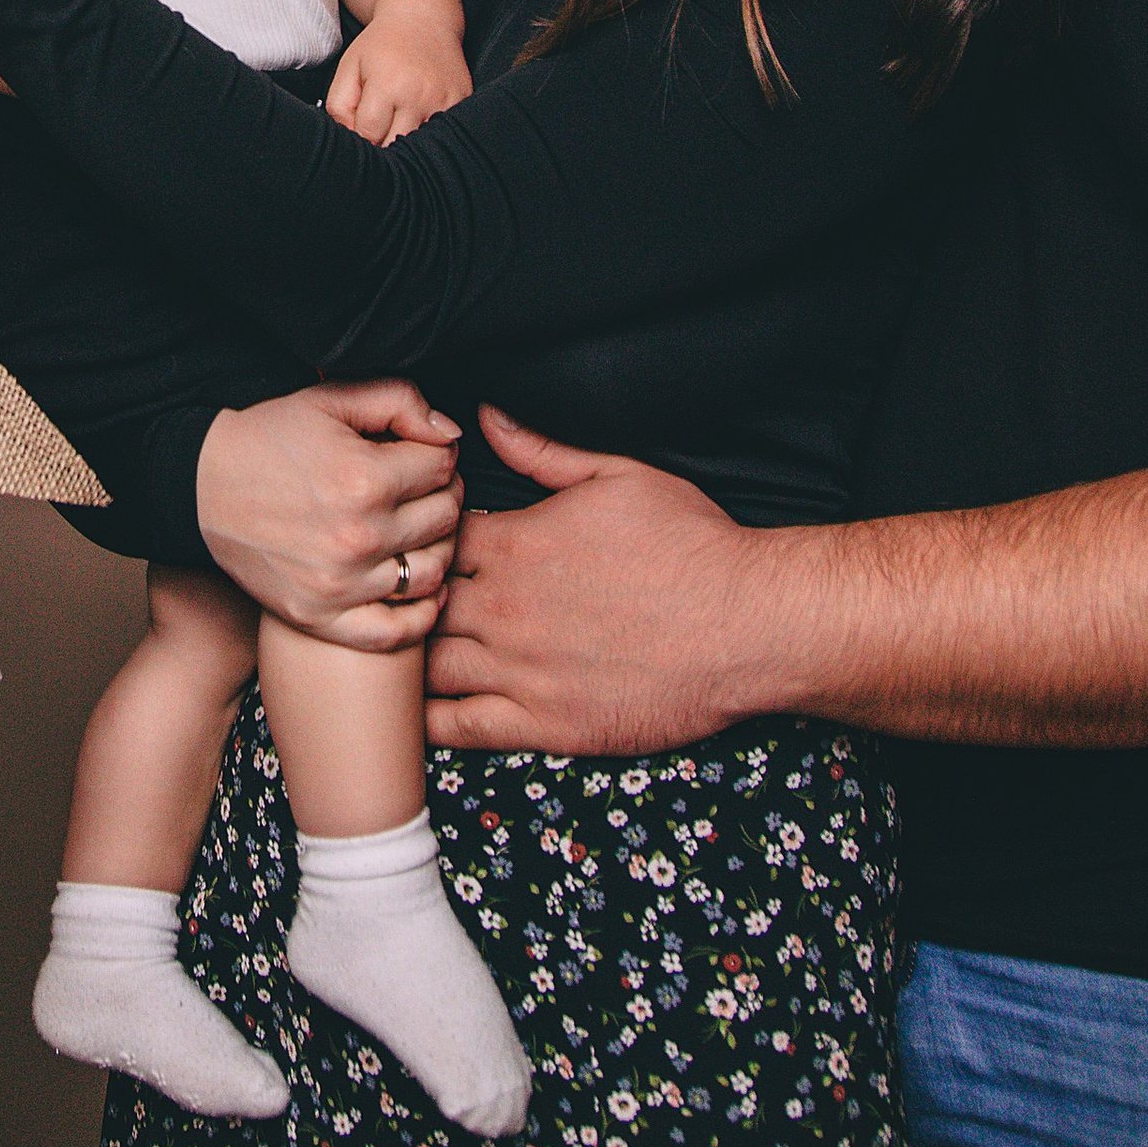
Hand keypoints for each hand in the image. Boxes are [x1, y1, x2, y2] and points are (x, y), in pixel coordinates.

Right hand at [197, 382, 465, 652]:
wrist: (201, 486)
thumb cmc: (268, 439)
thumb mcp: (329, 399)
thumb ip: (399, 400)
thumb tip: (450, 433)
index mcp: (364, 478)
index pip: (442, 466)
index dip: (437, 452)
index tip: (419, 452)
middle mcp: (358, 537)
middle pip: (445, 518)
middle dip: (441, 494)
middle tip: (420, 486)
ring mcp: (340, 584)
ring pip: (432, 572)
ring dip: (436, 547)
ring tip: (415, 529)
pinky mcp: (321, 617)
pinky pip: (397, 632)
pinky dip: (421, 616)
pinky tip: (420, 590)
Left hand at [327, 10, 472, 143]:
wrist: (423, 18)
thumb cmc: (382, 45)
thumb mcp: (349, 67)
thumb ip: (340, 106)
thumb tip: (351, 137)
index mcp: (388, 84)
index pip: (369, 133)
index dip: (361, 134)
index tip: (363, 122)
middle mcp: (419, 94)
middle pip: (395, 145)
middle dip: (383, 141)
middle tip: (380, 124)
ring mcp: (444, 99)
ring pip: (421, 145)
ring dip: (407, 140)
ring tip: (399, 120)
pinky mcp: (462, 99)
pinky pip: (444, 133)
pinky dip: (431, 132)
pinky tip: (421, 114)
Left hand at [424, 408, 787, 752]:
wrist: (749, 625)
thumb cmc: (691, 545)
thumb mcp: (616, 475)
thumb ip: (540, 450)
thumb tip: (487, 418)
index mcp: (515, 545)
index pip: (427, 540)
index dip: (415, 541)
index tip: (419, 544)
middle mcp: (504, 608)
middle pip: (415, 602)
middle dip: (401, 598)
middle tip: (398, 600)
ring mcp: (519, 670)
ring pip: (424, 666)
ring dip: (406, 657)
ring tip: (399, 652)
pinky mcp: (543, 724)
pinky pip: (458, 727)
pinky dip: (424, 721)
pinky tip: (409, 714)